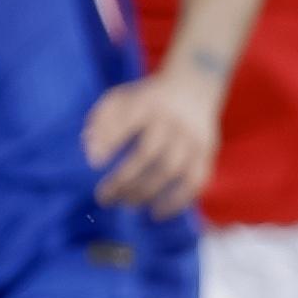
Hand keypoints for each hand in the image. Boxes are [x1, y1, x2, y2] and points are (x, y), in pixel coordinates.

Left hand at [83, 65, 225, 213]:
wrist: (194, 84)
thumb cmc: (145, 99)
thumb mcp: (120, 98)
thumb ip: (101, 120)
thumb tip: (90, 151)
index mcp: (147, 103)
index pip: (127, 122)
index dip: (110, 142)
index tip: (94, 164)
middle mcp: (172, 120)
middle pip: (148, 153)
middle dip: (124, 180)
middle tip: (104, 198)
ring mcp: (192, 137)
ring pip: (171, 170)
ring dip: (147, 193)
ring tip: (126, 205)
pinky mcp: (207, 151)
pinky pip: (196, 180)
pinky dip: (178, 200)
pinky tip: (157, 213)